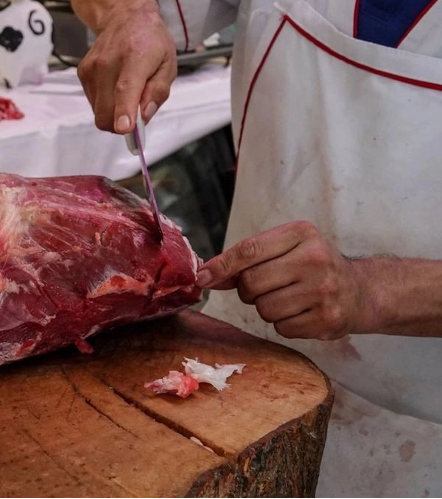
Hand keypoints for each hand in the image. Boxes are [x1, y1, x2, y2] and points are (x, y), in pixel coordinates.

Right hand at [76, 0, 176, 133]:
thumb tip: (144, 115)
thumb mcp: (168, 64)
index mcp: (135, 58)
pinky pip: (93, 103)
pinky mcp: (82, 73)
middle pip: (106, 111)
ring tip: (127, 91)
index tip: (124, 129)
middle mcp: (108, 63)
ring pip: (98, 112)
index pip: (125, 89)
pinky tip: (115, 85)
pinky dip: (106, 103)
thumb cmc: (150, 41)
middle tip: (135, 117)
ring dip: (113, 112)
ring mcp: (92, 68)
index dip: (124, 112)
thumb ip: (158, 92)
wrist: (124, 16)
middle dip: (120, 125)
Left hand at [196, 221, 372, 339]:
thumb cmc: (312, 266)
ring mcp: (324, 290)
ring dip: (266, 307)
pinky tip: (301, 311)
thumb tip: (205, 274)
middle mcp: (315, 259)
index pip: (248, 250)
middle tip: (266, 286)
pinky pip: (281, 328)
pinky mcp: (327, 319)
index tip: (201, 278)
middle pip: (251, 283)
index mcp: (301, 233)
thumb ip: (246, 258)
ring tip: (288, 298)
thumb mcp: (284, 249)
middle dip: (248, 290)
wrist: (361, 291)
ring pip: (264, 309)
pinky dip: (284, 323)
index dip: (220, 266)